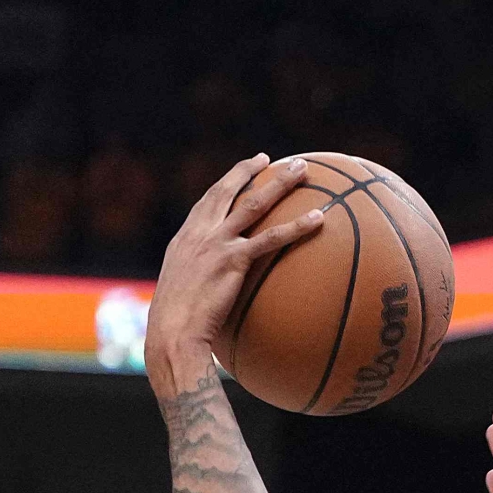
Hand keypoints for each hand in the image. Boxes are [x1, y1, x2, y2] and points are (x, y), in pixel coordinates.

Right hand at [145, 155, 327, 396]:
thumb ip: (201, 277)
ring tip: (303, 170)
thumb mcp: (184, 292)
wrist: (172, 332)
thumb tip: (220, 285)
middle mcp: (199, 233)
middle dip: (252, 171)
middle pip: (228, 191)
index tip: (249, 167)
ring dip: (280, 184)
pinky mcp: (233, 260)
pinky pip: (272, 238)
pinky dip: (297, 226)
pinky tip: (320, 218)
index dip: (230, 181)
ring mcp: (216, 244)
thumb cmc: (178, 324)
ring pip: (254, 205)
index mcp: (186, 238)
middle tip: (276, 159)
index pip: (209, 200)